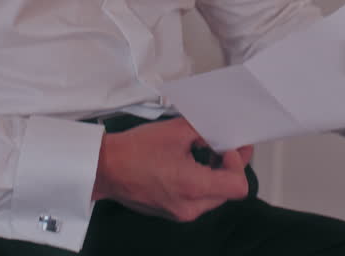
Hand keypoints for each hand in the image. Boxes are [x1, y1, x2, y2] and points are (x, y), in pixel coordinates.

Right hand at [91, 117, 252, 221]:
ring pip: (214, 196)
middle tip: (223, 146)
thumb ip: (205, 131)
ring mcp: (180, 213)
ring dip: (215, 175)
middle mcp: (190, 206)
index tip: (230, 148)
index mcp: (193, 186)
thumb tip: (220, 134)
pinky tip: (189, 164)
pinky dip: (200, 183)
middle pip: (228, 191)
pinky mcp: (172, 212)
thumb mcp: (176, 130)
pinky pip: (198, 200)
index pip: (238, 185)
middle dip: (229, 167)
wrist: (105, 168)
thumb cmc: (133, 151)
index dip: (239, 164)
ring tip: (203, 153)